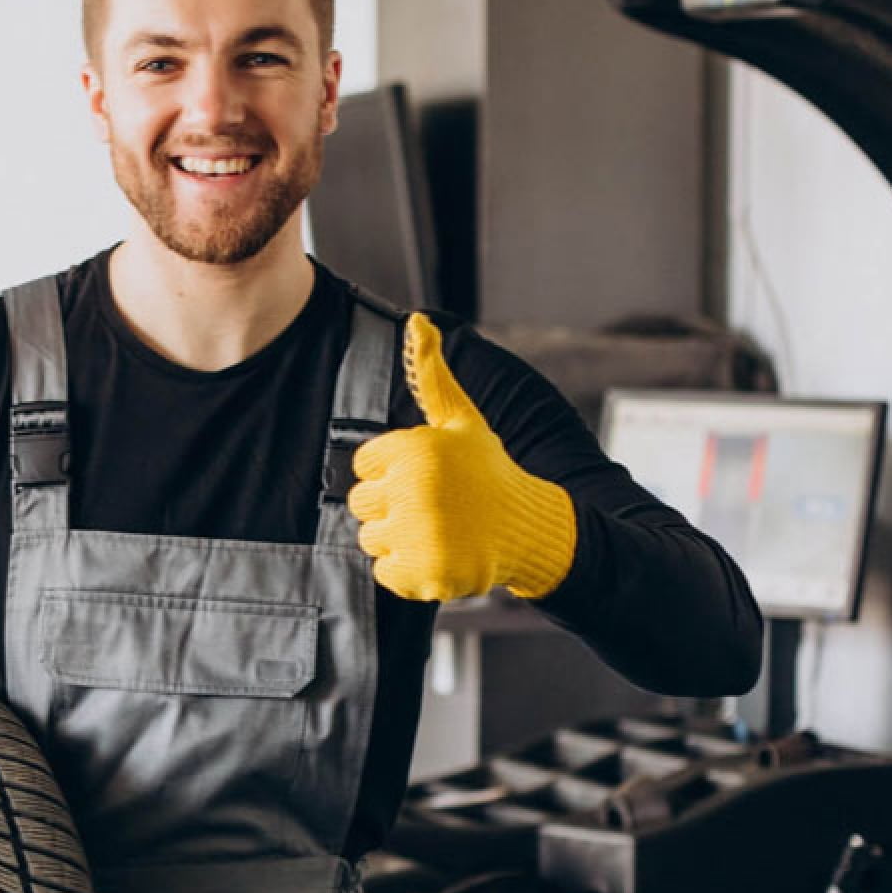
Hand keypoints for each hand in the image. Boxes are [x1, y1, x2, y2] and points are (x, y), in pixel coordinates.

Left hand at [347, 313, 575, 602]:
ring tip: (438, 530)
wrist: (530, 528)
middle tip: (433, 506)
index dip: (390, 472)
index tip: (425, 476)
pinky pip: (384, 573)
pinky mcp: (423, 572)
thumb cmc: (488, 471)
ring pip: (370, 539)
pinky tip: (439, 554)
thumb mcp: (461, 421)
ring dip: (398, 539)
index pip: (362, 465)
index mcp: (414, 450)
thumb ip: (431, 375)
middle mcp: (414, 490)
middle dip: (391, 506)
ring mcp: (418, 534)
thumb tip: (417, 320)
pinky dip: (407, 571)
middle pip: (361, 504)